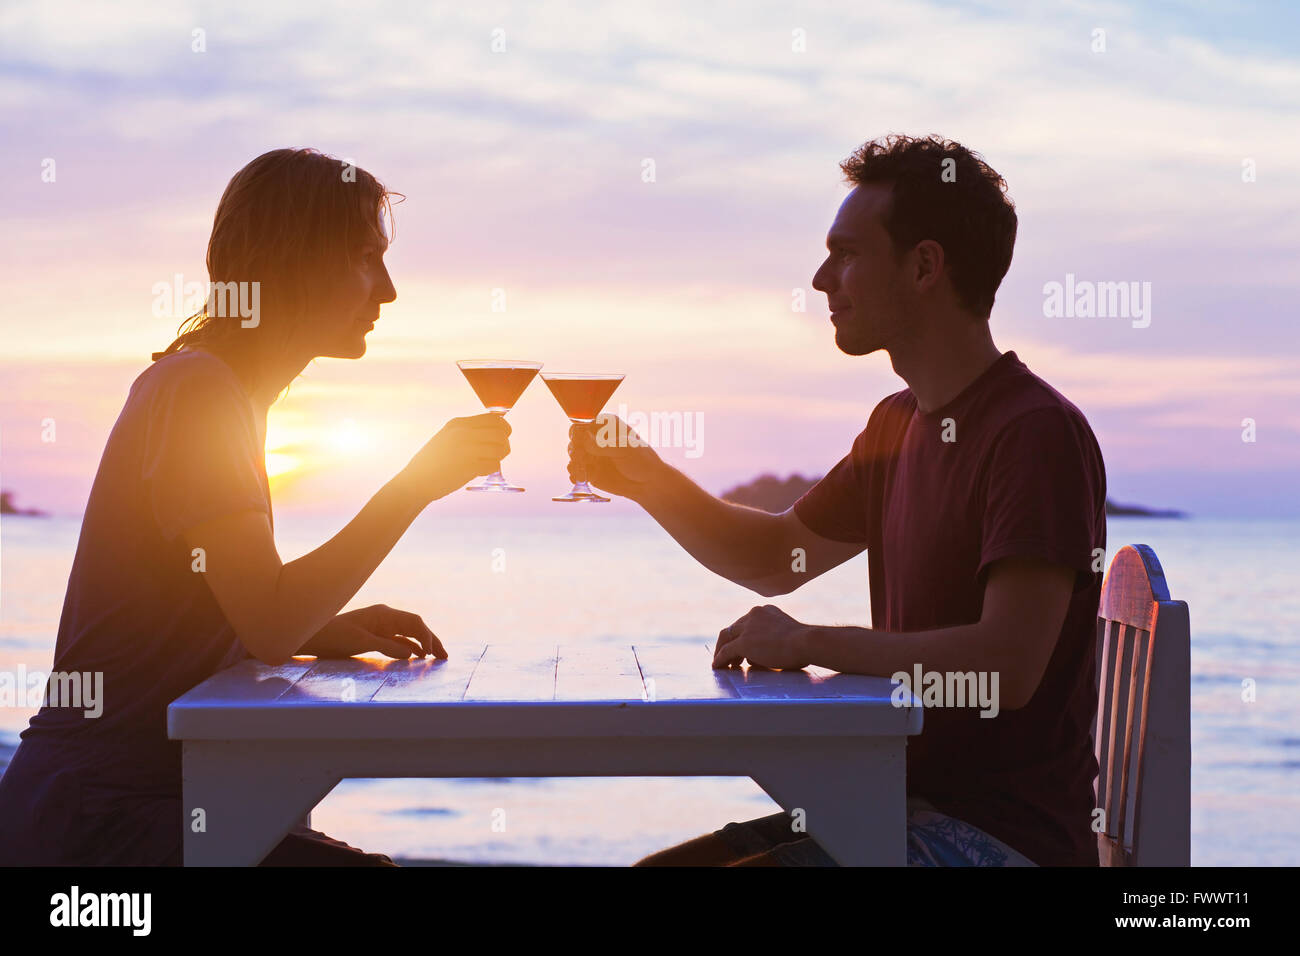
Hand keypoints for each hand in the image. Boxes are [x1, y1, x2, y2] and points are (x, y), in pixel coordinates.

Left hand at [299, 604, 447, 659]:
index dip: (427, 636)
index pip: (413, 622)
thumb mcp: (361, 642)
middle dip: (431, 639)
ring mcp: (380, 626)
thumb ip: (387, 647)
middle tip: (445, 656)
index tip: (432, 653)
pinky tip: (418, 656)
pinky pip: (398, 640)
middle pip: (415, 626)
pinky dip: (410, 647)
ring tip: (437, 657)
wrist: (311, 636)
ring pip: (409, 634)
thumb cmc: (334, 636)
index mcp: (383, 614)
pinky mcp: (374, 636)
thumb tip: (412, 654)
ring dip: (423, 644)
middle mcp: (385, 617)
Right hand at [404, 413, 511, 501]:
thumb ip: (469, 432)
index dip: (504, 428)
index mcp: (458, 423)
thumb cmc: (433, 461)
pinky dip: (492, 469)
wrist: (415, 481)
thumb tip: (499, 431)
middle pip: (501, 433)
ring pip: (501, 448)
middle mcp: (463, 432)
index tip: (503, 437)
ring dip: (499, 457)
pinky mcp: (469, 466)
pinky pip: (494, 465)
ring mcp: (466, 449)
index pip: (494, 418)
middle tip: (499, 453)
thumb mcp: (448, 437)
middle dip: (505, 444)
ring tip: (488, 463)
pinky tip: (480, 471)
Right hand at [567, 413, 665, 499]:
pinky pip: (576, 470)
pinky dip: (575, 474)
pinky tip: (579, 477)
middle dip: (575, 449)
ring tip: (582, 471)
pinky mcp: (590, 470)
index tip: (579, 440)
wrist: (648, 483)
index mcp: (606, 425)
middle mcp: (596, 438)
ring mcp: (592, 455)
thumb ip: (603, 444)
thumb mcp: (625, 449)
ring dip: (574, 462)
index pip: (584, 422)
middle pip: (575, 439)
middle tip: (581, 458)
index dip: (578, 431)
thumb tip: (583, 438)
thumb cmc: (641, 460)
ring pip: (574, 454)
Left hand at [712, 605, 813, 669]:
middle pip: (733, 628)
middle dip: (728, 641)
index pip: (746, 622)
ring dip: (721, 650)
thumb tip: (765, 653)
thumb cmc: (805, 643)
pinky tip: (717, 667)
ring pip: (726, 637)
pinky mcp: (744, 642)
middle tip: (728, 656)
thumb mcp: (788, 633)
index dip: (741, 635)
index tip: (740, 646)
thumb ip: (775, 638)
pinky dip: (720, 659)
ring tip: (722, 664)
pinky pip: (726, 651)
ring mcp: (748, 628)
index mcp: (765, 611)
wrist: (806, 642)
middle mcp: (754, 614)